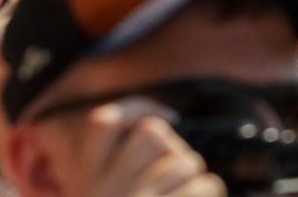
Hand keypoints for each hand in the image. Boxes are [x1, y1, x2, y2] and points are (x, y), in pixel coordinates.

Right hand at [74, 105, 226, 196]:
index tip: (163, 118)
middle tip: (178, 179)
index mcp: (87, 184)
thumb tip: (161, 123)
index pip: (103, 124)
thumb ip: (117, 167)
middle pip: (153, 134)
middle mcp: (108, 191)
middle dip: (175, 152)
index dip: (136, 110)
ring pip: (185, 161)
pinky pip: (205, 187)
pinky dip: (210, 195)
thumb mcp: (100, 194)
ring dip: (198, 179)